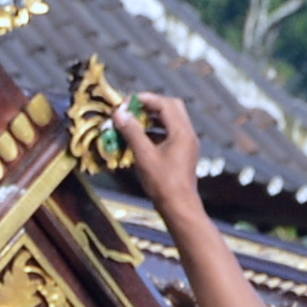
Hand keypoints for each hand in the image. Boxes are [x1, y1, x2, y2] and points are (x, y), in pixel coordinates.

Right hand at [119, 89, 200, 214]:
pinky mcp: (183, 153)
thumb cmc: (163, 184)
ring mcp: (187, 144)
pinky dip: (157, 130)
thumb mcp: (144, 156)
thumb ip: (132, 132)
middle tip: (133, 108)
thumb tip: (119, 113)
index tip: (128, 101)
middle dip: (151, 105)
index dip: (146, 99)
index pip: (165, 104)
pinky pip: (171, 133)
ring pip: (171, 120)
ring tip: (135, 122)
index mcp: (181, 132)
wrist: (179, 207)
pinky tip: (142, 138)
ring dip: (153, 117)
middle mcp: (187, 134)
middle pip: (172, 107)